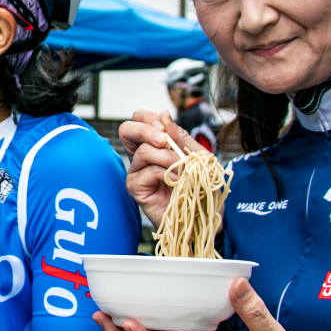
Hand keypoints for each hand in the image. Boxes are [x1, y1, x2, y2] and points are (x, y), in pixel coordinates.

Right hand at [118, 109, 201, 227]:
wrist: (203, 215)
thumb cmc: (199, 186)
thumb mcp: (197, 155)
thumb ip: (181, 137)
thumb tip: (164, 115)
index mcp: (153, 143)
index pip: (139, 119)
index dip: (148, 117)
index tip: (164, 126)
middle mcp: (140, 155)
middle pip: (126, 130)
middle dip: (145, 130)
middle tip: (164, 140)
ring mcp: (136, 171)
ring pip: (143, 151)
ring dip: (168, 158)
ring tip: (183, 170)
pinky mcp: (135, 187)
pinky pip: (147, 171)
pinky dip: (166, 174)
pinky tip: (176, 182)